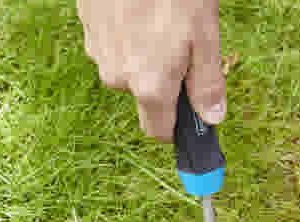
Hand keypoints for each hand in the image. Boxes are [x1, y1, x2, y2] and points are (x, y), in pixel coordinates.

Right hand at [76, 0, 226, 141]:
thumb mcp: (205, 37)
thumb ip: (207, 84)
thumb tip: (212, 118)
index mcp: (150, 85)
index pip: (159, 131)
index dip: (178, 126)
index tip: (191, 113)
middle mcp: (118, 77)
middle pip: (144, 94)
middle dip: (162, 79)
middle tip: (182, 42)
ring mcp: (98, 52)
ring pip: (126, 67)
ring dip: (143, 53)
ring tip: (159, 16)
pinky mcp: (87, 29)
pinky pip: (111, 43)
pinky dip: (126, 33)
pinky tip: (139, 7)